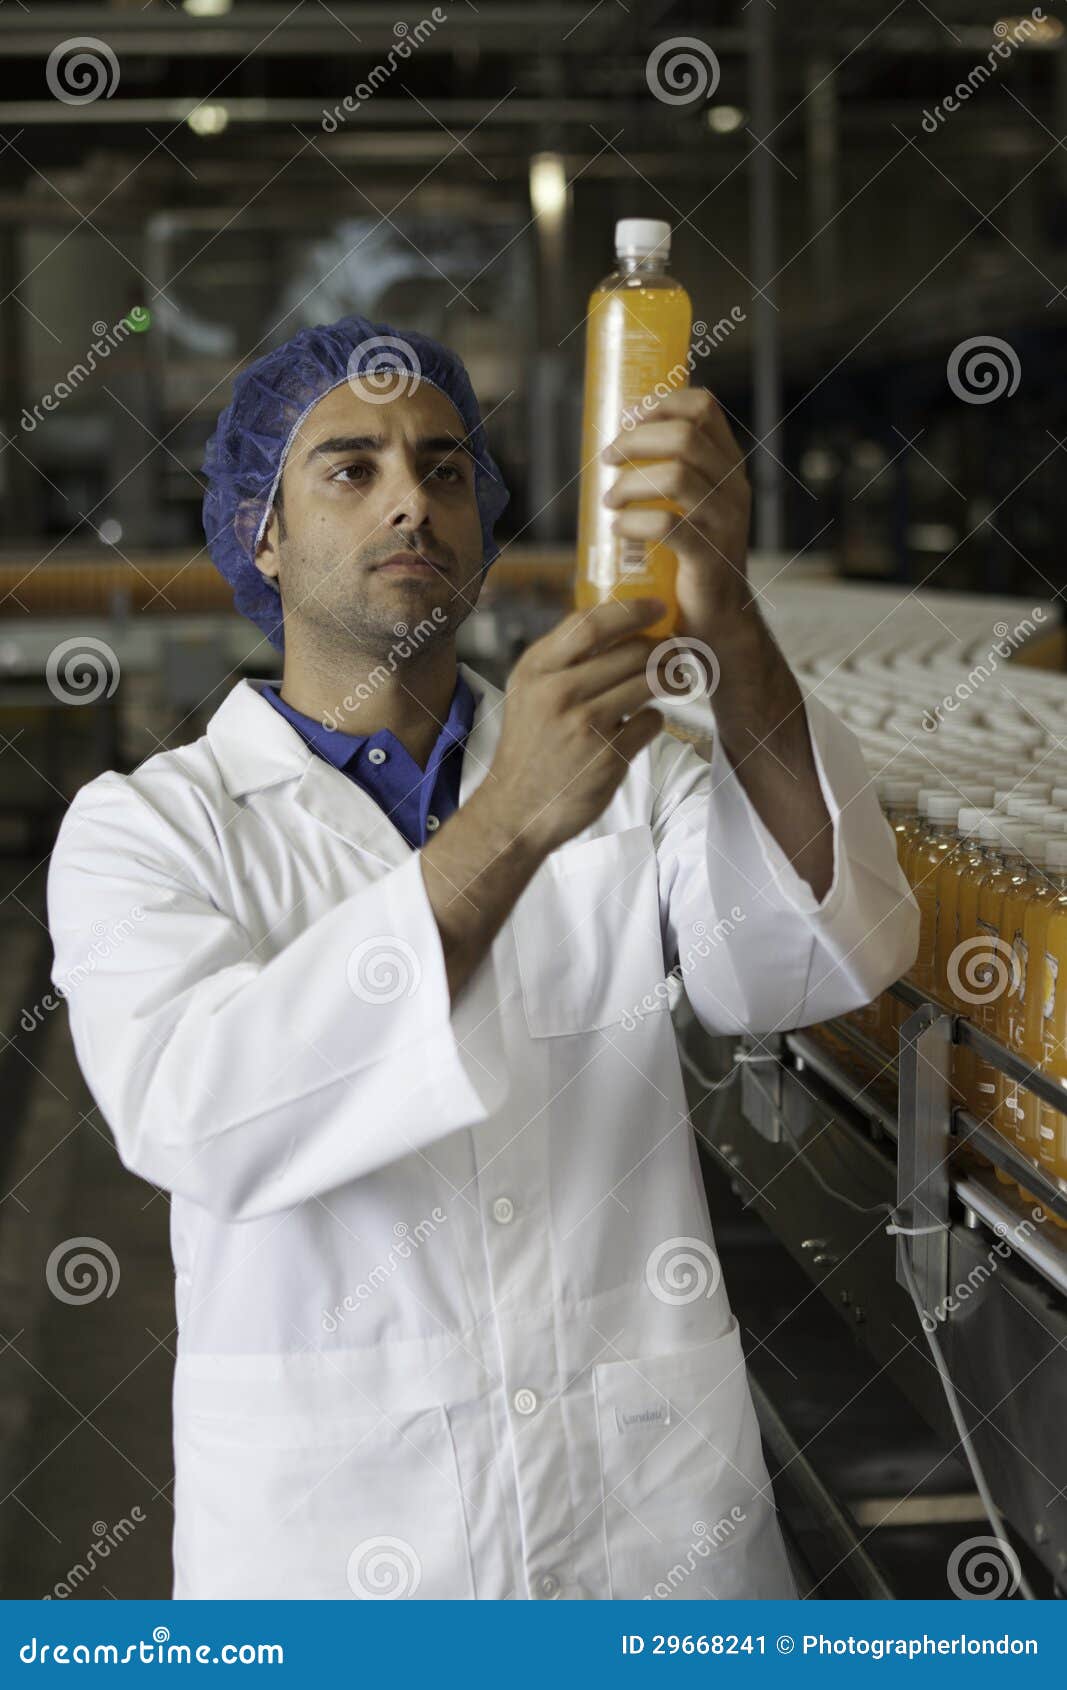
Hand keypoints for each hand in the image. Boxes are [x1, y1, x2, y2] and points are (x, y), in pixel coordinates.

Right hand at [479, 597, 666, 856]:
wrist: (516, 810)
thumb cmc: (529, 748)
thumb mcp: (528, 693)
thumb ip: (561, 661)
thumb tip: (613, 625)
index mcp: (536, 669)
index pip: (591, 623)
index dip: (633, 610)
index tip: (658, 607)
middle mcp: (557, 692)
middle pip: (630, 651)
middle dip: (663, 646)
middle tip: (677, 648)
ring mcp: (584, 724)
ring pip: (648, 681)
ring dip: (671, 677)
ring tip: (678, 678)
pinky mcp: (607, 755)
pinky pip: (652, 721)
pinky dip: (656, 718)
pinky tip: (645, 722)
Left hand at [601, 387, 755, 683]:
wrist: (717, 624)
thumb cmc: (690, 565)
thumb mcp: (687, 510)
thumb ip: (666, 479)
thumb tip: (610, 449)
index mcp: (728, 467)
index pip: (703, 408)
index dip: (661, 404)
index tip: (627, 419)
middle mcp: (733, 488)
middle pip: (685, 435)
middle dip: (635, 440)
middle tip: (607, 460)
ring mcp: (725, 522)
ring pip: (677, 475)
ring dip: (631, 483)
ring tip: (609, 501)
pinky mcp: (710, 556)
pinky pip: (669, 525)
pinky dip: (634, 522)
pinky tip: (618, 529)